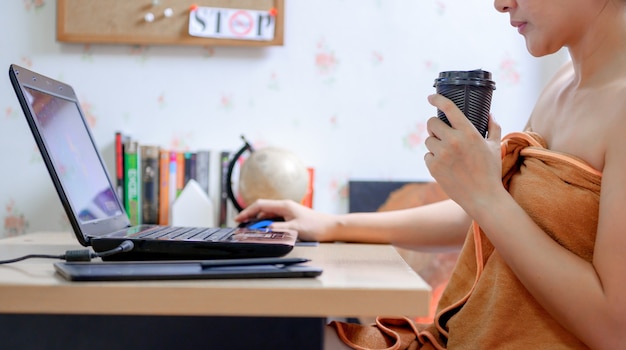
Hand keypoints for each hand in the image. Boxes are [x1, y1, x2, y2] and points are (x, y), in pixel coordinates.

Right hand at [234, 199, 337, 241]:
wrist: (331, 227)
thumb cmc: (315, 227)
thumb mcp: (294, 229)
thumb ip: (278, 229)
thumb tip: (263, 229)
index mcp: (284, 205)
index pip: (260, 205)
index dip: (247, 212)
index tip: (238, 219)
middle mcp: (285, 206)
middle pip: (262, 209)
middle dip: (250, 217)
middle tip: (241, 227)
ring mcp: (288, 212)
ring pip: (268, 215)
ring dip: (259, 221)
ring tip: (250, 230)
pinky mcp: (292, 218)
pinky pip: (275, 219)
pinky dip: (267, 224)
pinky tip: (265, 231)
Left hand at [424, 94, 503, 214]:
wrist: (483, 197)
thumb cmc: (490, 171)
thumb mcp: (495, 147)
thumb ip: (494, 127)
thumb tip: (490, 114)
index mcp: (469, 132)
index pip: (449, 108)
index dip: (437, 99)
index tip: (430, 97)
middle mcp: (453, 141)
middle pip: (431, 123)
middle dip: (435, 126)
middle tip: (441, 133)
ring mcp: (442, 154)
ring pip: (428, 140)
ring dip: (434, 143)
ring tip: (447, 154)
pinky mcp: (433, 167)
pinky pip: (427, 155)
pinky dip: (433, 159)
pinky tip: (446, 166)